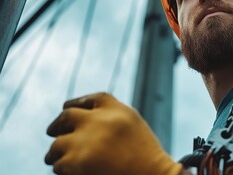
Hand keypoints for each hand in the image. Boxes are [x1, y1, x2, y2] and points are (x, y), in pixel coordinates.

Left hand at [45, 92, 182, 174]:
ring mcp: (87, 139)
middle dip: (57, 124)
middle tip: (51, 131)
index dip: (77, 103)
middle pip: (68, 115)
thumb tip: (80, 115)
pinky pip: (58, 164)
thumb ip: (111, 117)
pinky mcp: (77, 161)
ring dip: (56, 152)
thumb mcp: (133, 127)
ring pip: (58, 143)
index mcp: (118, 110)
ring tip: (58, 160)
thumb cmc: (146, 158)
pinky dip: (63, 169)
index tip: (66, 107)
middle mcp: (101, 120)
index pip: (92, 99)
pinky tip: (72, 173)